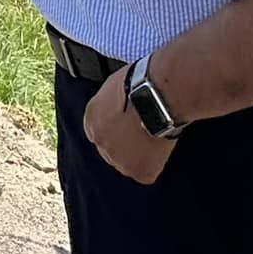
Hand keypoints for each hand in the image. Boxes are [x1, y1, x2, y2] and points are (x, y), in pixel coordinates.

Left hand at [84, 66, 177, 184]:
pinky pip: (148, 172)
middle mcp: (99, 142)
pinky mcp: (138, 172)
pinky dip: (156, 162)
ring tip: (155, 137)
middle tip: (144, 132)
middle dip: (126, 144)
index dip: (117, 130)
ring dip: (139, 155)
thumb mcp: (114, 87)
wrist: (157, 94)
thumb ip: (111, 105)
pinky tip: (162, 145)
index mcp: (91, 119)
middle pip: (112, 150)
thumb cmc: (141, 81)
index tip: (129, 126)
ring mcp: (118, 160)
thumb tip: (121, 109)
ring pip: (128, 163)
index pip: (100, 132)